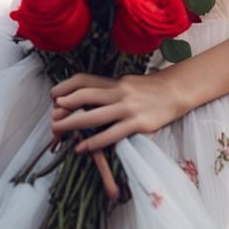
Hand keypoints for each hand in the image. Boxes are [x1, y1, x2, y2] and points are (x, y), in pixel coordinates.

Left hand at [49, 72, 186, 154]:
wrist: (176, 91)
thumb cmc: (150, 89)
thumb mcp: (127, 83)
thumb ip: (109, 89)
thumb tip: (88, 97)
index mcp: (115, 81)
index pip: (84, 80)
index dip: (66, 86)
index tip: (53, 95)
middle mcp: (119, 92)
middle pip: (84, 96)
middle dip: (64, 107)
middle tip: (52, 118)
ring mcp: (127, 108)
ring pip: (93, 116)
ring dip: (72, 124)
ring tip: (58, 132)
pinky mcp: (137, 124)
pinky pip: (110, 134)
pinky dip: (93, 142)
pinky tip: (81, 148)